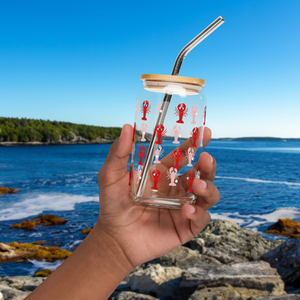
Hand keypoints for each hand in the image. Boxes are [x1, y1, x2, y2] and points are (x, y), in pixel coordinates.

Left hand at [95, 124, 219, 270]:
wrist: (114, 238)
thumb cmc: (113, 205)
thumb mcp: (111, 176)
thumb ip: (118, 153)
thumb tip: (127, 127)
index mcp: (164, 174)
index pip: (184, 156)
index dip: (195, 143)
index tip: (204, 132)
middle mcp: (177, 188)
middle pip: (202, 173)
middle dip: (207, 165)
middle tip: (205, 158)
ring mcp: (183, 207)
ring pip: (208, 194)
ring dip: (208, 186)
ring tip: (197, 184)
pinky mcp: (186, 227)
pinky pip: (201, 218)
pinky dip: (199, 213)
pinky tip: (186, 210)